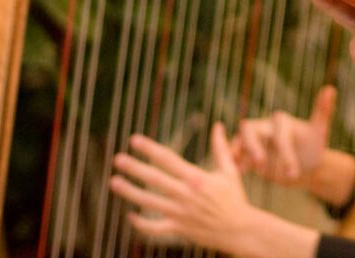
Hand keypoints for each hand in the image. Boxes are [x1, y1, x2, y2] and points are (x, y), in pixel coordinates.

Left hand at [109, 123, 318, 257]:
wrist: (240, 230)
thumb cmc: (235, 198)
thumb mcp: (230, 171)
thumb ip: (220, 148)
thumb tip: (218, 125)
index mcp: (197, 178)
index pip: (168, 159)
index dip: (150, 149)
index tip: (134, 140)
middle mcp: (186, 195)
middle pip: (155, 179)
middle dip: (134, 168)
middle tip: (117, 159)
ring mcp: (181, 214)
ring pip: (149, 202)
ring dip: (130, 192)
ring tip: (114, 182)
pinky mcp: (179, 229)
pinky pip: (154, 227)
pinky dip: (140, 223)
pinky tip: (129, 214)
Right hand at [232, 86, 354, 205]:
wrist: (303, 166)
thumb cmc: (312, 147)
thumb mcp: (319, 132)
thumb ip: (322, 112)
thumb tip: (330, 88)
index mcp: (281, 121)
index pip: (280, 135)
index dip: (286, 154)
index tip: (293, 173)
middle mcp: (264, 127)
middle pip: (250, 129)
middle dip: (253, 145)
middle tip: (260, 163)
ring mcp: (253, 140)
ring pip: (239, 140)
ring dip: (239, 152)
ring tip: (240, 169)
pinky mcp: (245, 154)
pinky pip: (235, 155)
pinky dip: (233, 162)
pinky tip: (234, 173)